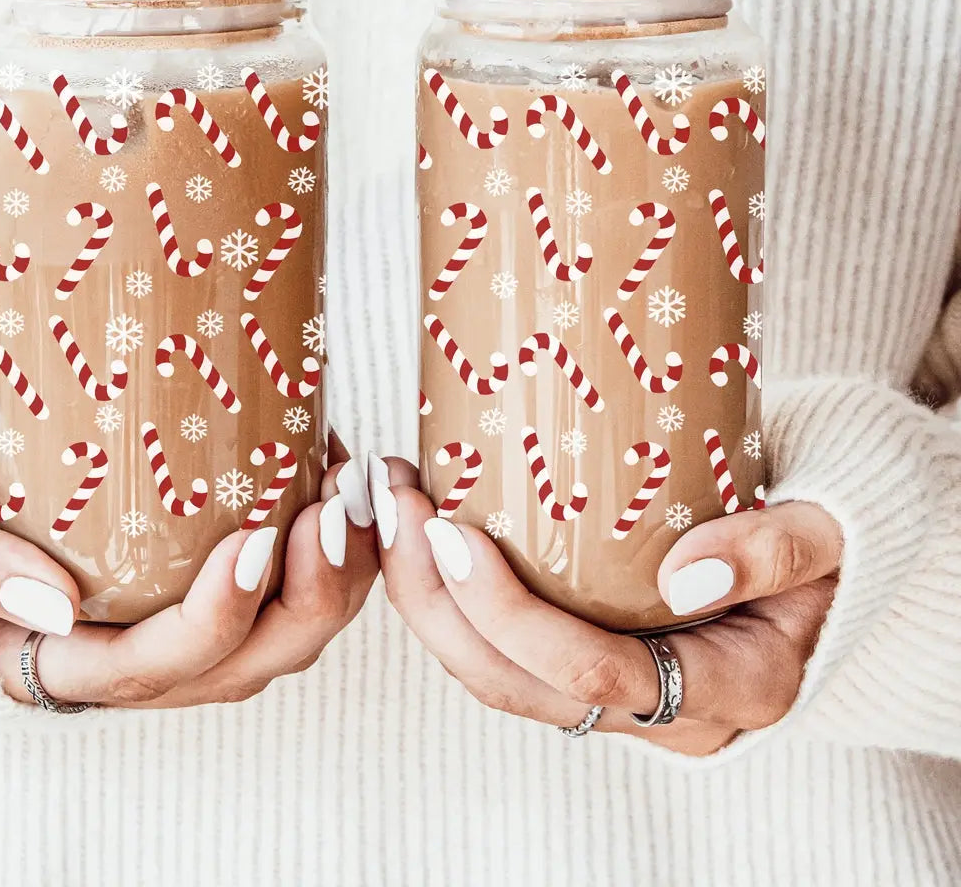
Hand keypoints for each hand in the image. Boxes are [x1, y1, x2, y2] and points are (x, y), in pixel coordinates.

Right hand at [0, 433, 377, 708]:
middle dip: (308, 597)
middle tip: (332, 514)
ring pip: (285, 633)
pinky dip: (330, 546)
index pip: (159, 664)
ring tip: (356, 494)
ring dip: (336, 574)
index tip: (255, 538)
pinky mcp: (218, 588)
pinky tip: (342, 477)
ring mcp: (189, 627)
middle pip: (247, 662)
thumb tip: (51, 602)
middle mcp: (144, 661)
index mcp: (72, 666)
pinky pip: (291, 588)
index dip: (219, 616)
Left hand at [369, 455, 840, 754]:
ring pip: (495, 676)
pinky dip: (448, 596)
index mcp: (730, 688)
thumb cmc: (824, 541)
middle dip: (436, 602)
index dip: (510, 614)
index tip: (452, 535)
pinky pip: (501, 650)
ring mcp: (621, 692)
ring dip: (426, 598)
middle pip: (519, 685)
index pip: (596, 673)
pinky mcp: (587, 660)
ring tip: (391, 508)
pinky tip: (420, 529)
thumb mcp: (827, 535)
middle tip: (396, 507)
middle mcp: (665, 711)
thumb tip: (685, 578)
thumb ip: (775, 551)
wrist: (820, 558)